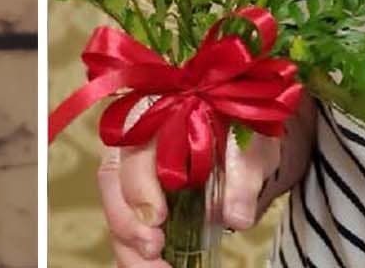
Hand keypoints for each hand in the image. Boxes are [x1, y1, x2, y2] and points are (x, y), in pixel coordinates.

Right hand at [96, 135, 281, 266]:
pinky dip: (135, 253)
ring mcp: (131, 173)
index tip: (156, 217)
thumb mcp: (251, 141)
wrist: (242, 138)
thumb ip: (244, 170)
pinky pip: (125, 227)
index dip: (140, 183)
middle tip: (153, 250)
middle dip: (127, 221)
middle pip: (112, 179)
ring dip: (129, 245)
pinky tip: (156, 267)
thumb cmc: (241, 130)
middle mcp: (133, 140)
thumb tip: (237, 217)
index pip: (135, 146)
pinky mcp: (137, 201)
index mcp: (157, 113)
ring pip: (114, 207)